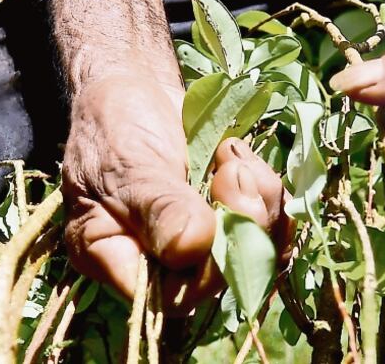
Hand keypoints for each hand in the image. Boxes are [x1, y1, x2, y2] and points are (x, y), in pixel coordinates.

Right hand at [61, 74, 291, 310]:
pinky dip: (268, 188)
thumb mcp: (129, 165)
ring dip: (261, 201)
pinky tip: (241, 155)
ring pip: (256, 249)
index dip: (208, 271)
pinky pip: (269, 221)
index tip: (219, 217)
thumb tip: (192, 248)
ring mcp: (202, 238)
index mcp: (119, 260)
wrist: (135, 88)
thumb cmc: (114, 125)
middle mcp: (162, 261)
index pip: (172, 297)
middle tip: (234, 171)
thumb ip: (159, 207)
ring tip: (234, 157)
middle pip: (223, 277)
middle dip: (243, 226)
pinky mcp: (230, 214)